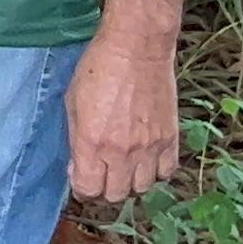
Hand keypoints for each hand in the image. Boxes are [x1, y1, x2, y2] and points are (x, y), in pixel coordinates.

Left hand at [65, 29, 181, 200]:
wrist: (137, 48)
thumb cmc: (98, 68)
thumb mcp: (72, 102)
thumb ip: (75, 139)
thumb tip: (77, 166)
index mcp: (92, 142)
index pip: (88, 189)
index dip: (81, 187)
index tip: (80, 176)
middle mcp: (122, 151)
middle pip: (115, 195)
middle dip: (104, 187)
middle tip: (101, 171)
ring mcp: (149, 147)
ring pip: (142, 188)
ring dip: (130, 181)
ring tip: (124, 164)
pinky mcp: (170, 139)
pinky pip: (166, 173)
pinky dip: (155, 171)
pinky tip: (146, 158)